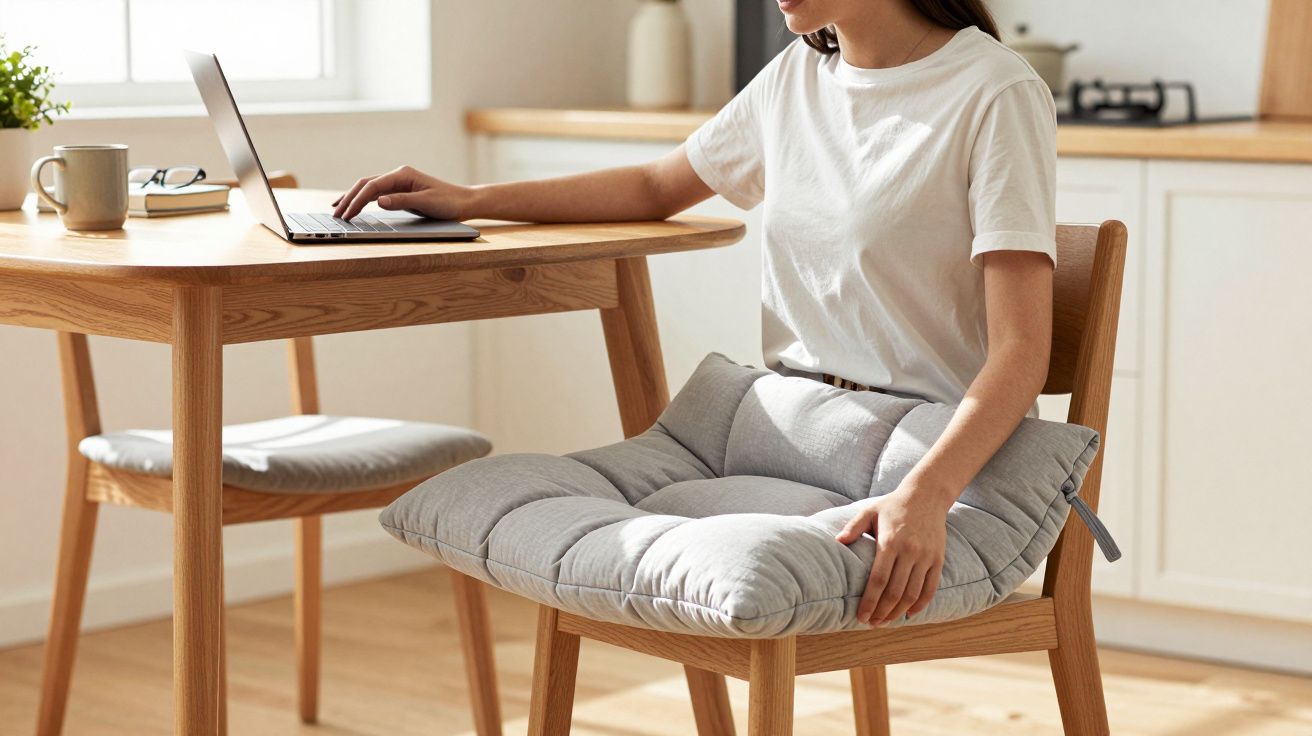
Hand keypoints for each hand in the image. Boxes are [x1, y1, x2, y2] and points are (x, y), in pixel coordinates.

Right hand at [332, 165, 472, 220]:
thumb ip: (402, 201)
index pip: (372, 187)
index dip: (357, 200)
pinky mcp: (400, 191)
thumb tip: (378, 201)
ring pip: (369, 188)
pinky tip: (355, 206)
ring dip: (353, 198)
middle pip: (366, 184)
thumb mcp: (426, 203)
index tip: (347, 214)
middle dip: (349, 198)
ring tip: (338, 210)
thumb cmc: (449, 202)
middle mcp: (398, 175)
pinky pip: (376, 194)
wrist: (464, 202)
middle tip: (336, 214)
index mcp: (402, 174)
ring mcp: (398, 183)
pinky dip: (363, 200)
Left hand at [836, 483, 950, 626]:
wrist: (926, 496)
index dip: (869, 602)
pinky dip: (921, 604)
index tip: (861, 616)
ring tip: (886, 621)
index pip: (878, 580)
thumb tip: (837, 542)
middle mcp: (910, 551)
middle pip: (895, 592)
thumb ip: (853, 527)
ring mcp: (926, 556)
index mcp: (890, 542)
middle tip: (871, 623)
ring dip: (899, 612)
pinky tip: (909, 613)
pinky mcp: (938, 559)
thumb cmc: (892, 505)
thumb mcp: (869, 511)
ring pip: (913, 593)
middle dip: (882, 612)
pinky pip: (931, 587)